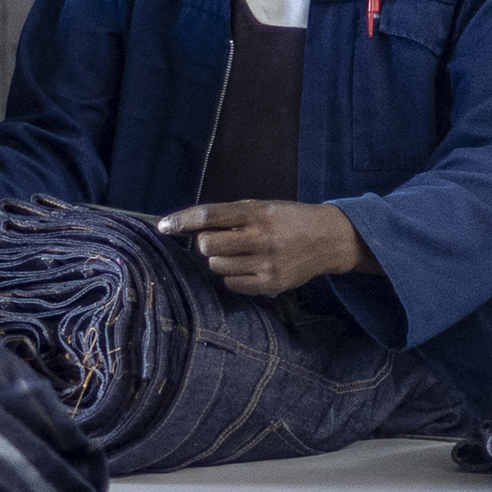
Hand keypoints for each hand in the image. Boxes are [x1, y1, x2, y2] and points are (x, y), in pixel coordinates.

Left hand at [159, 198, 368, 297]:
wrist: (328, 239)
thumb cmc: (288, 221)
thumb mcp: (262, 207)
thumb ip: (231, 216)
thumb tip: (192, 226)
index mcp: (256, 213)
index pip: (210, 215)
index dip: (182, 220)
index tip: (162, 226)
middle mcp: (260, 237)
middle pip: (207, 245)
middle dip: (205, 243)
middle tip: (220, 240)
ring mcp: (265, 262)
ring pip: (217, 265)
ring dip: (220, 259)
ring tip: (240, 253)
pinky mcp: (270, 283)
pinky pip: (231, 284)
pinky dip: (233, 276)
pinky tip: (249, 267)